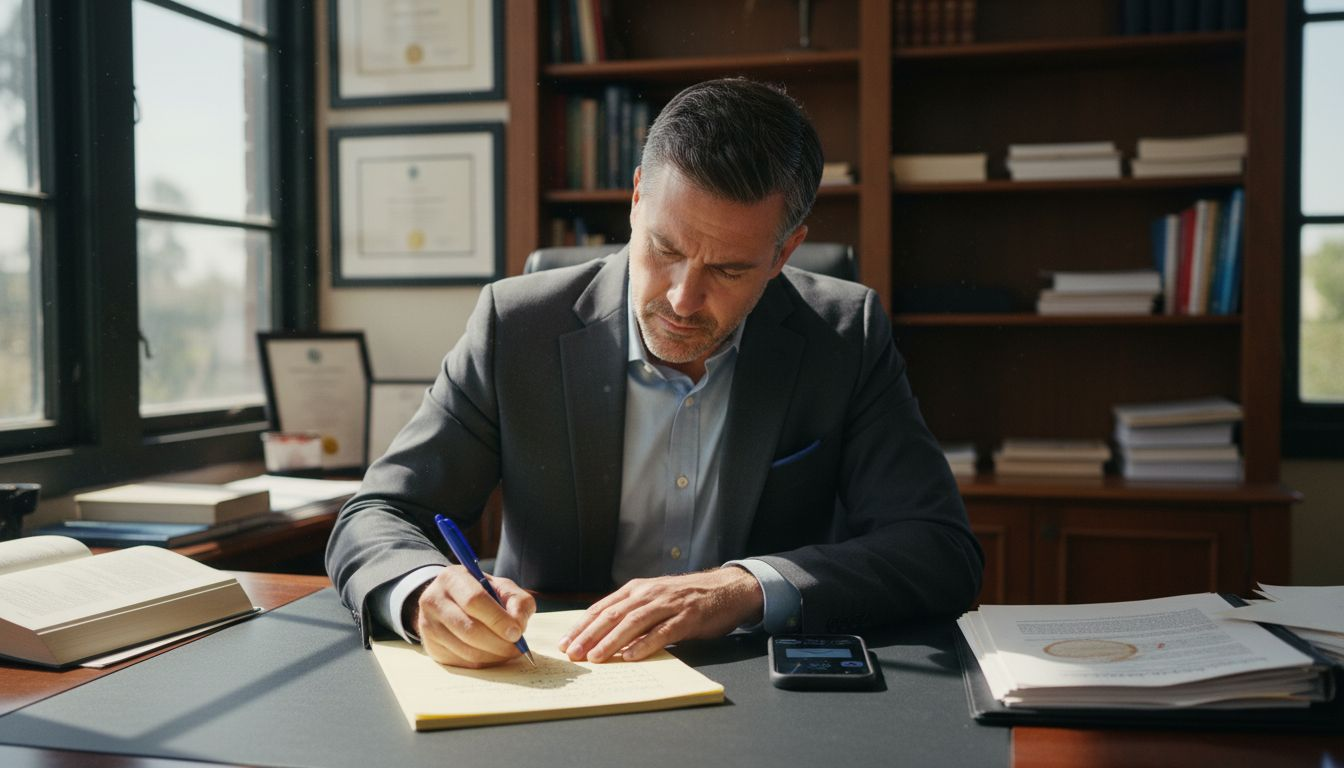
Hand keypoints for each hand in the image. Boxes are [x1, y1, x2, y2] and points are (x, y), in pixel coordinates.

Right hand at [406, 566, 535, 667]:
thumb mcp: (500, 587)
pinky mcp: (431, 646)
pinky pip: (461, 662)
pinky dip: (483, 663)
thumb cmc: (480, 593)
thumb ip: (517, 601)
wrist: (450, 602)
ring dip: (493, 655)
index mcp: (452, 578)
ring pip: (466, 650)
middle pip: (469, 629)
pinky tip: (493, 655)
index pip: (474, 600)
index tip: (517, 632)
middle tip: (517, 648)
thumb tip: (518, 625)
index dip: (498, 619)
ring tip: (508, 652)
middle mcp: (433, 600)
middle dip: (498, 642)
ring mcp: (428, 625)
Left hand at [558, 567, 763, 662]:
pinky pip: (663, 632)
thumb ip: (632, 612)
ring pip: (634, 622)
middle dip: (590, 635)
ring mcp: (669, 604)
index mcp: (637, 589)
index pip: (603, 608)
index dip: (582, 626)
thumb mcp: (654, 598)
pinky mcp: (687, 617)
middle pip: (613, 615)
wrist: (726, 589)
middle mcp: (649, 593)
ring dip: (612, 641)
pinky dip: (645, 644)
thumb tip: (602, 635)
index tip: (566, 642)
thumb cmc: (687, 598)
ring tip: (596, 657)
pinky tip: (631, 656)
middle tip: (574, 653)